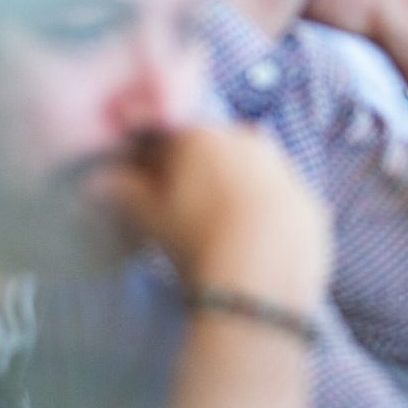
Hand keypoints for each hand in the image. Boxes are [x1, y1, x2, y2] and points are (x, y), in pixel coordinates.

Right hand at [88, 127, 330, 311]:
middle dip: (199, 175)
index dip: (154, 165)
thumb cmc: (195, 237)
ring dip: (237, 192)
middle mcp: (249, 140)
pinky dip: (269, 215)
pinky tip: (256, 245)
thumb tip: (96, 181)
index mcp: (202, 137)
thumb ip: (122, 193)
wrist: (264, 270)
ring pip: (253, 173)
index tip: (146, 191)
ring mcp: (286, 168)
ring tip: (221, 234)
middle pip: (215, 152)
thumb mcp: (149, 218)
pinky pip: (282, 202)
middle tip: (185, 216)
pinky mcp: (311, 200)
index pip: (169, 140)